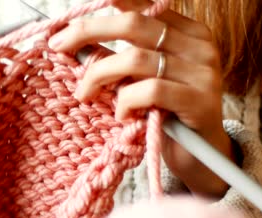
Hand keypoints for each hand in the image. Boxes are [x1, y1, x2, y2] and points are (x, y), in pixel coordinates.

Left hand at [48, 0, 236, 197]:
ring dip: (100, 75)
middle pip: (134, 23)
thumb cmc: (166, 117)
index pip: (142, 7)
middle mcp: (199, 46)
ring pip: (136, 58)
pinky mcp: (199, 101)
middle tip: (59, 45)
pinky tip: (121, 115)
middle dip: (89, 30)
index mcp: (188, 32)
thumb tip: (74, 40)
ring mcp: (202, 73)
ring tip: (85, 93)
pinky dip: (126, 101)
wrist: (202, 159)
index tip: (68, 22)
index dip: (104, 10)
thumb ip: (121, 58)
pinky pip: (150, 91)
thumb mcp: (143, 80)